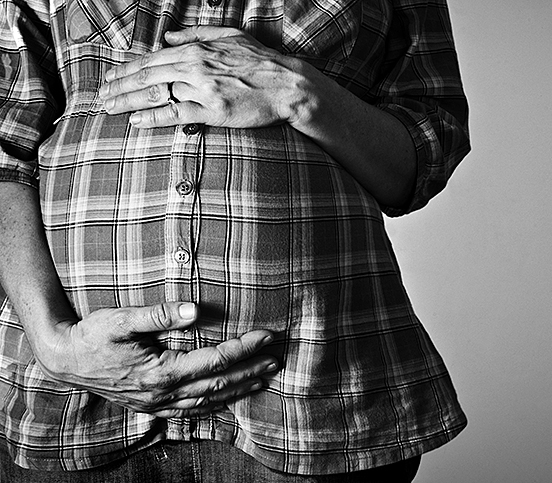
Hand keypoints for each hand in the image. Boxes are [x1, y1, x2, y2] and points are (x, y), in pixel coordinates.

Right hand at [33, 302, 277, 417]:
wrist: (65, 359)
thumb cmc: (92, 335)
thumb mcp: (122, 319)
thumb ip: (159, 313)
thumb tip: (194, 309)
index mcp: (160, 373)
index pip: (215, 361)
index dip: (244, 348)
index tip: (267, 335)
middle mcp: (163, 394)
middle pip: (219, 385)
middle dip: (251, 372)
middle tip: (276, 360)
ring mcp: (157, 404)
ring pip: (209, 401)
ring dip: (239, 390)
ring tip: (263, 380)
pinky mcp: (152, 406)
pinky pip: (192, 410)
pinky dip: (216, 403)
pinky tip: (228, 397)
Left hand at [99, 26, 308, 128]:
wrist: (288, 85)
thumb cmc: (261, 61)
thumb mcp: (229, 35)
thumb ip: (196, 33)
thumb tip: (168, 35)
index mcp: (196, 49)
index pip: (152, 59)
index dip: (127, 69)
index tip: (112, 78)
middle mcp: (195, 66)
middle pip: (147, 76)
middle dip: (120, 86)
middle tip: (101, 96)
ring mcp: (203, 89)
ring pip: (156, 94)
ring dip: (128, 101)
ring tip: (110, 108)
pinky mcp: (213, 111)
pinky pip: (176, 114)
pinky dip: (153, 117)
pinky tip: (136, 121)